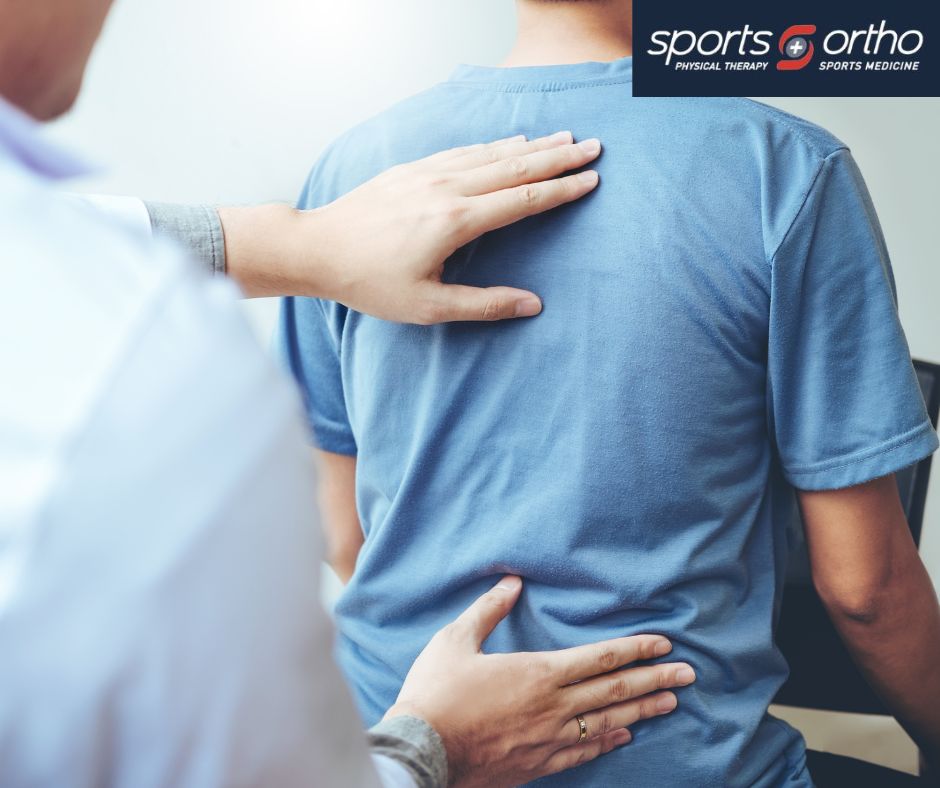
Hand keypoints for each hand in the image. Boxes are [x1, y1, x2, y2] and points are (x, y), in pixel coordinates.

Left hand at [221, 132, 600, 321]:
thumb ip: (484, 304)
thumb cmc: (370, 283)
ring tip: (561, 137)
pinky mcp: (411, 169)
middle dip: (557, 157)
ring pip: (490, 153)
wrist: (317, 249)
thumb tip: (532, 305)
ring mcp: (427, 173)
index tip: (590, 179)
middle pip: (514, 166)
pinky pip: (463, 151)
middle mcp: (446, 188)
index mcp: (455, 221)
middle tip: (592, 146)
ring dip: (530, 144)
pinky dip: (493, 145)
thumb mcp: (428, 307)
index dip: (560, 190)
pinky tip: (508, 142)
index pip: (522, 200)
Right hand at [385, 576, 694, 786]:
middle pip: (615, 691)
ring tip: (670, 703)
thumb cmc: (437, 692)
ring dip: (642, 711)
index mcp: (538, 673)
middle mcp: (554, 707)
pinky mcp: (538, 763)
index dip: (635, 649)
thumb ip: (488, 610)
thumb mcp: (456, 639)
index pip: (600, 658)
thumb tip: (512, 581)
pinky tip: (624, 737)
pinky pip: (584, 753)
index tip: (663, 643)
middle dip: (655, 679)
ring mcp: (549, 739)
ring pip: (607, 723)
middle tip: (688, 674)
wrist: (421, 751)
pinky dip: (608, 742)